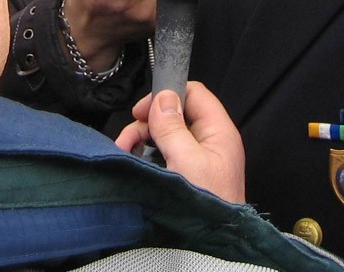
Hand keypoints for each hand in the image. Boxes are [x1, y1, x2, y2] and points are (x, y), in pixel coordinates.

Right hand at [115, 82, 244, 203]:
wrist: (209, 248)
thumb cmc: (206, 206)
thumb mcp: (186, 160)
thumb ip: (172, 127)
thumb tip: (163, 97)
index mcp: (218, 132)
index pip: (194, 94)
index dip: (168, 95)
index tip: (144, 109)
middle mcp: (209, 143)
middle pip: (175, 115)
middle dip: (148, 123)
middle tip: (129, 137)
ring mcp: (198, 160)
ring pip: (166, 136)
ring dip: (142, 141)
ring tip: (125, 153)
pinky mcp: (186, 176)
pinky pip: (164, 156)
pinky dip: (146, 157)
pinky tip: (134, 165)